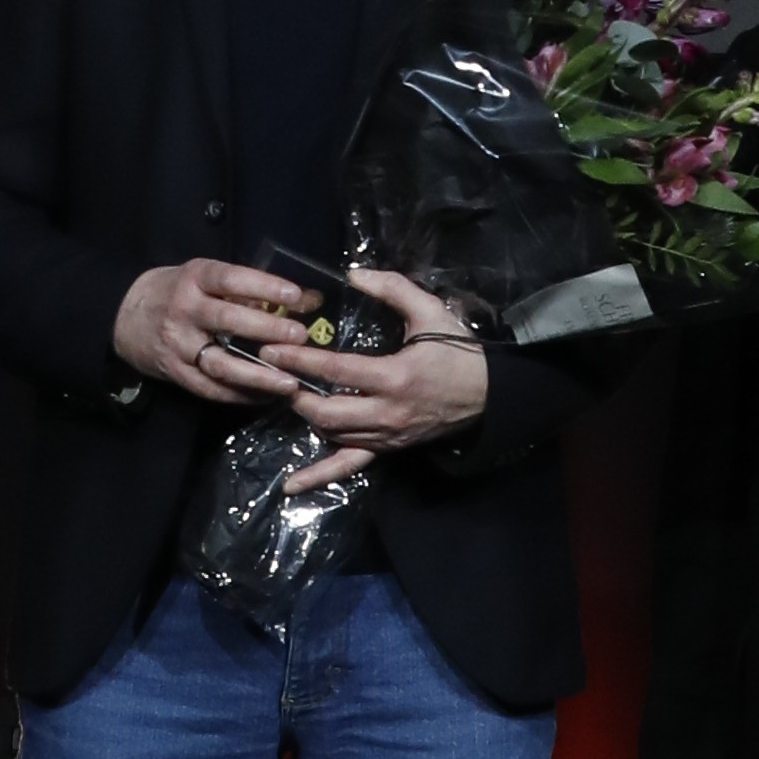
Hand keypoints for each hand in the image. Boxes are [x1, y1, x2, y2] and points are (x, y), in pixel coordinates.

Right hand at [114, 257, 298, 406]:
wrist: (124, 316)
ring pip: (220, 363)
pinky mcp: (176, 373)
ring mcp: (178, 345)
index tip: (295, 296)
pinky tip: (266, 397)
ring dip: (258, 375)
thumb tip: (304, 299)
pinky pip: (210, 389)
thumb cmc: (176, 291)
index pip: (230, 280)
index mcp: (194, 278)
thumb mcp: (201, 278)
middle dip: (266, 330)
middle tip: (299, 337)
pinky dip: (240, 395)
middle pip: (227, 321)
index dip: (263, 286)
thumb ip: (243, 289)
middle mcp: (184, 310)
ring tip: (289, 382)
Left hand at [273, 262, 486, 460]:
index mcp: (395, 377)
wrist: (487, 394)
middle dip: (296, 394)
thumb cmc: (457, 351)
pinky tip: (290, 485)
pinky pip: (348, 466)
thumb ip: (392, 288)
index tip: (271, 351)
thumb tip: (353, 274)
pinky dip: (318, 475)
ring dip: (307, 417)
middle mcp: (387, 413)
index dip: (299, 361)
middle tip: (279, 375)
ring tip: (290, 395)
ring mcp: (386, 436)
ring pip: (332, 435)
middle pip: (326, 412)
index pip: (335, 371)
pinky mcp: (387, 450)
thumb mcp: (430, 311)